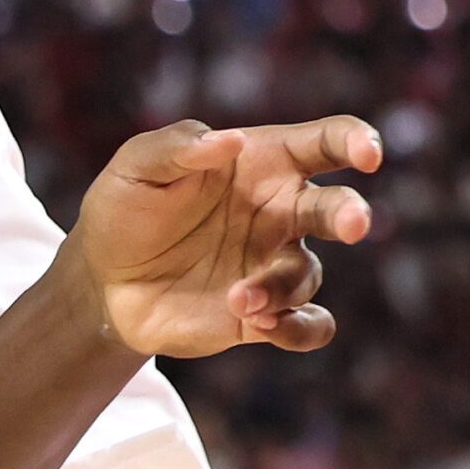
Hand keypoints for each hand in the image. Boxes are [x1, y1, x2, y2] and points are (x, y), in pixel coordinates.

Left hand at [74, 116, 379, 358]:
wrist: (103, 281)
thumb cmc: (124, 210)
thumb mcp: (136, 167)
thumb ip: (177, 147)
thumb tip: (230, 140)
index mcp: (260, 165)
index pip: (323, 143)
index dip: (355, 141)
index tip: (366, 154)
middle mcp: (279, 212)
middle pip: (338, 209)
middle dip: (352, 214)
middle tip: (353, 224)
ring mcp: (274, 264)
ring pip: (310, 274)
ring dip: (281, 286)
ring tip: (238, 297)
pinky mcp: (264, 313)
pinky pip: (310, 325)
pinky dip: (298, 328)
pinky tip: (260, 323)